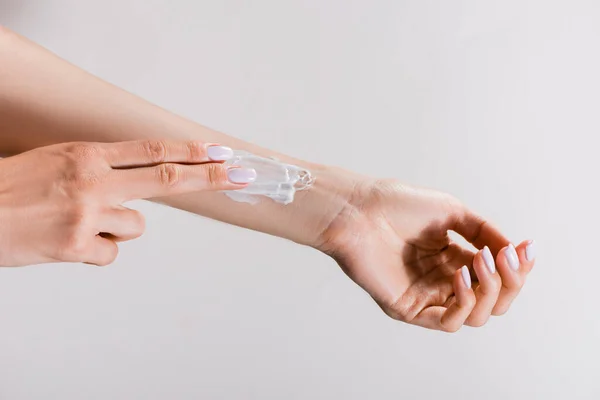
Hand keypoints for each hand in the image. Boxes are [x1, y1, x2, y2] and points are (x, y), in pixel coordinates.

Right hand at [0, 140, 254, 266]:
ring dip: (119, 227)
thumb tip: (141, 184)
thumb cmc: (10, 186)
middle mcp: (93, 181)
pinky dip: (96, 251)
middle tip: (242, 174)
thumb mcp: (57, 160)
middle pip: (168, 179)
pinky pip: (110, 253)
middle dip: (211, 176)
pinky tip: (68, 242)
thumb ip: (101, 168)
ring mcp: (87, 215)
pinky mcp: (76, 246)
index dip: (191, 150)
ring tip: (78, 222)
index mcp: (87, 155)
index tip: (221, 150)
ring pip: (137, 226)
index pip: (152, 150)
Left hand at [318, 179, 535, 331]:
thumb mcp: (452, 212)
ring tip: (479, 261)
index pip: (499, 278)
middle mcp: (444, 281)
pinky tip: (460, 275)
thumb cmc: (398, 205)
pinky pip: (447, 322)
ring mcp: (427, 297)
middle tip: (504, 258)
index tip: (527, 247)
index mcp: (455, 259)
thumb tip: (516, 251)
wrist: (359, 210)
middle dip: (510, 282)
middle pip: (494, 302)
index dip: (519, 268)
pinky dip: (464, 303)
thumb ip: (485, 232)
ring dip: (489, 291)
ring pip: (477, 316)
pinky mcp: (408, 309)